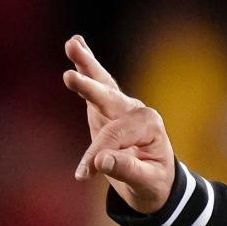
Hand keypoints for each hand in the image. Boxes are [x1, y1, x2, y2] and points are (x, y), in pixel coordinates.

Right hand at [63, 34, 174, 213]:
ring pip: (103, 84)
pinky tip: (76, 43)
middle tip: (71, 78)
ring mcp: (122, 106)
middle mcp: (137, 111)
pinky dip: (86, 65)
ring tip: (73, 44)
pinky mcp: (107, 107)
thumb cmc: (153, 183)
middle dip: (90, 90)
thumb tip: (100, 161)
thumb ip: (126, 170)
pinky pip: (97, 83)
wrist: (155, 182)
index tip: (83, 174)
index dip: (97, 154)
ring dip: (87, 64)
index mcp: (150, 126)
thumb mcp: (146, 182)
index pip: (115, 136)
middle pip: (110, 99)